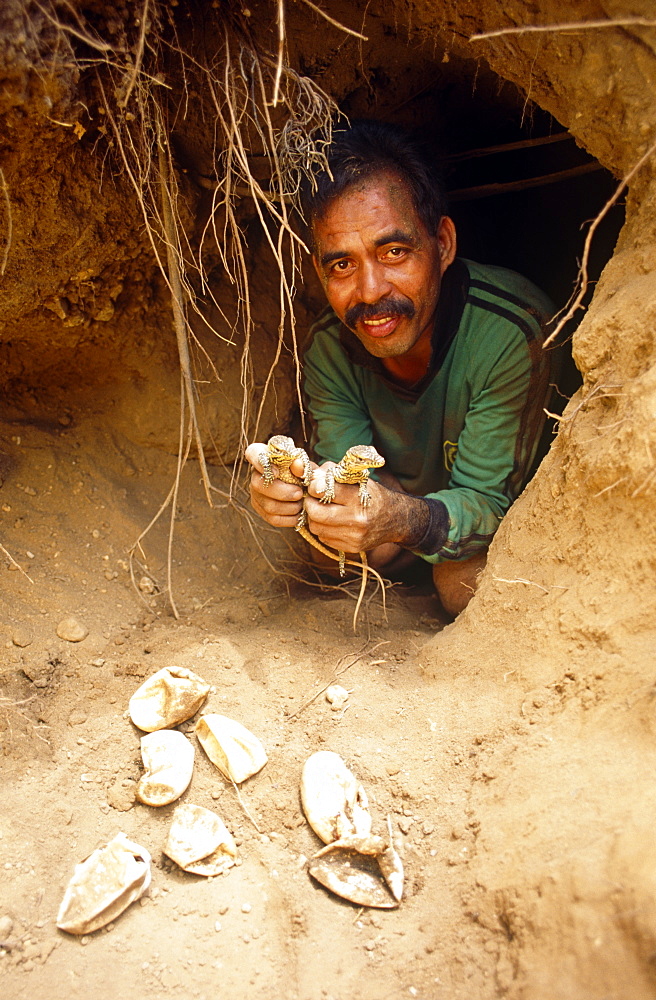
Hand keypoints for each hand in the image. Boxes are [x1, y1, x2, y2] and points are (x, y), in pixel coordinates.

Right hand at [244, 442, 315, 527]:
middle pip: (259, 485)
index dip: (260, 463)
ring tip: (302, 503)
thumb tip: (298, 466)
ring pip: (268, 505)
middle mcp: (256, 475)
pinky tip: (299, 514)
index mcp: (265, 457)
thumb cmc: (305, 474)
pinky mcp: (262, 510)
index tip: (277, 472)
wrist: (308, 490)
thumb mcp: (307, 466)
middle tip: (299, 493)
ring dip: (290, 507)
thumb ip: (303, 465)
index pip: (253, 452)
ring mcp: (256, 494)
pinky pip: (273, 518)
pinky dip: (290, 518)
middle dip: (282, 492)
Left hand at [304, 465, 428, 552]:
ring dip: (314, 518)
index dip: (314, 486)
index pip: (325, 490)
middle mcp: (357, 519)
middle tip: (313, 499)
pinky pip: (324, 539)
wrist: (396, 519)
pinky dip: (323, 529)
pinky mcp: (352, 548)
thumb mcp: (357, 479)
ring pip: (316, 527)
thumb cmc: (372, 495)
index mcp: (358, 498)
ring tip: (322, 510)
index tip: (315, 485)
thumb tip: (309, 474)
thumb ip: (332, 473)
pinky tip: (332, 522)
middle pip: (316, 512)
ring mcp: (354, 536)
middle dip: (310, 503)